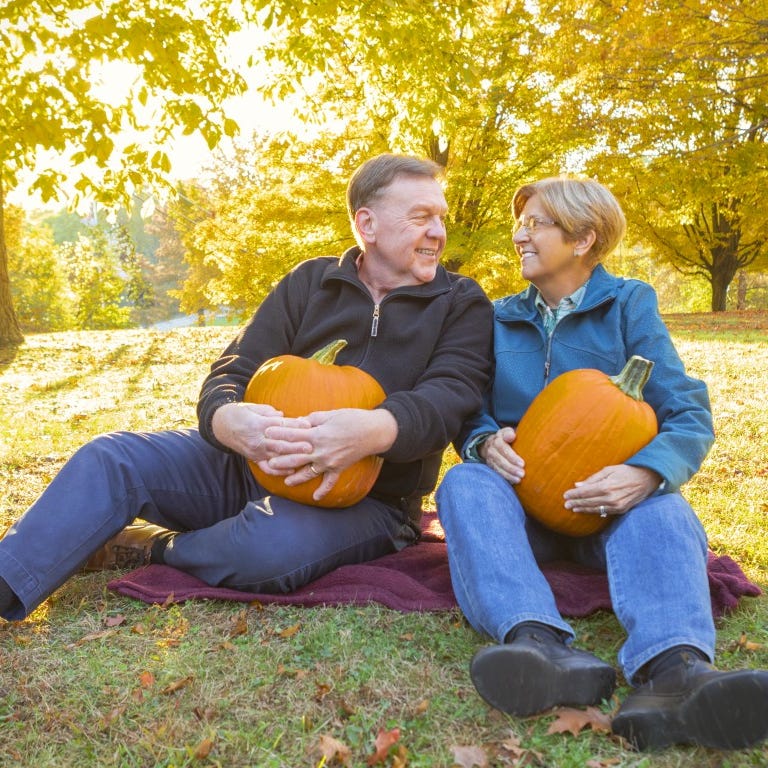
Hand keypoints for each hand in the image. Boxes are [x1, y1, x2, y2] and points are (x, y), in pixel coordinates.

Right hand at [211, 402, 311, 462]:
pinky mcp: (254, 459)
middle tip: (310, 446)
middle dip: (295, 445)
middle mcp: (258, 439)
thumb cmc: (239, 413)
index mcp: (258, 424)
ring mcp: (256, 451)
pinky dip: (278, 471)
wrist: (220, 425)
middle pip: (280, 443)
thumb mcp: (253, 407)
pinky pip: (267, 468)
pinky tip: (291, 471)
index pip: (280, 425)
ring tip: (305, 459)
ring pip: (276, 457)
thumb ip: (268, 411)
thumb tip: (282, 415)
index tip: (308, 425)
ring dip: (291, 458)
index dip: (294, 425)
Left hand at [260, 408, 397, 500]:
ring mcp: (330, 462)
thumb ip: (313, 419)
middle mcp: (321, 450)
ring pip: (309, 472)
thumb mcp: (330, 414)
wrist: (373, 431)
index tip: (267, 434)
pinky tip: (315, 497)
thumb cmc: (352, 419)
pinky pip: (330, 481)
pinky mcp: (339, 468)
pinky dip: (323, 490)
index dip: (279, 434)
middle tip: (268, 463)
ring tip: (285, 481)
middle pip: (296, 456)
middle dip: (281, 459)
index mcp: (318, 434)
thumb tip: (300, 421)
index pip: (293, 435)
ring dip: (296, 477)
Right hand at [479, 426, 524, 483]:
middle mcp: (491, 450)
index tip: (522, 463)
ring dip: (509, 475)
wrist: (490, 444)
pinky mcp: (491, 467)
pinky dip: (506, 478)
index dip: (512, 457)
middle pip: (500, 460)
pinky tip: (514, 481)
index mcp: (496, 440)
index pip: (503, 448)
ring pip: (498, 468)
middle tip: (522, 474)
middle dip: (511, 468)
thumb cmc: (504, 438)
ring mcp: (490, 460)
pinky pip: (497, 474)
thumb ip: (509, 432)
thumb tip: (512, 436)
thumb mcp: (506, 432)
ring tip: (519, 479)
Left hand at [563, 464, 661, 516]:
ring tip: (573, 508)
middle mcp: (611, 498)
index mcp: (607, 486)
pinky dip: (594, 511)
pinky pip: (604, 512)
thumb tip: (577, 485)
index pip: (585, 492)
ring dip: (583, 509)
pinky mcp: (621, 510)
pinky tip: (586, 510)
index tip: (565, 495)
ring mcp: (617, 506)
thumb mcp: (609, 470)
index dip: (574, 495)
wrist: (647, 479)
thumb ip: (592, 479)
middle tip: (565, 504)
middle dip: (576, 503)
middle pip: (588, 502)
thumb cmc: (626, 471)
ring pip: (595, 509)